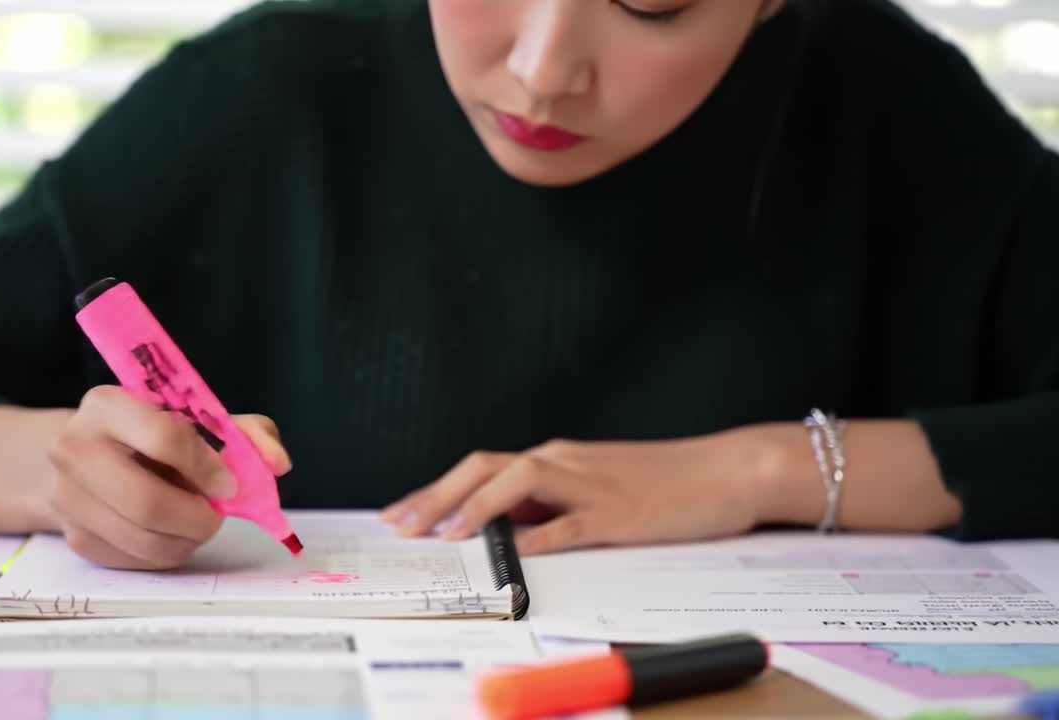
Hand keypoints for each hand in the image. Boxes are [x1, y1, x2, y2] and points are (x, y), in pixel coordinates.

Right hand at [45, 386, 290, 569]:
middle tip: (216, 517)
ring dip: (186, 540)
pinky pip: (135, 560)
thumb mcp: (196, 417)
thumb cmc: (151, 433)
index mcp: (107, 404)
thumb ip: (246, 433)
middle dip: (197, 518)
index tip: (229, 485)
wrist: (84, 454)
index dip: (207, 468)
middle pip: (146, 502)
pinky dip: (167, 553)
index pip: (164, 437)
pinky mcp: (74, 537)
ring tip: (197, 524)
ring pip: (143, 539)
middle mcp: (74, 448)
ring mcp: (67, 497)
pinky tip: (172, 534)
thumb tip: (277, 463)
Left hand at [381, 430, 771, 554]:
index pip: (482, 468)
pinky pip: (573, 522)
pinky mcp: (622, 513)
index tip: (401, 512)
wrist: (727, 469)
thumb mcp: (595, 488)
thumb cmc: (664, 481)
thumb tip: (504, 527)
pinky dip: (540, 534)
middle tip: (401, 524)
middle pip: (486, 467)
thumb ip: (551, 504)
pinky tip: (515, 550)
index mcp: (557, 459)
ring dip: (477, 505)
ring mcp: (592, 485)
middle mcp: (565, 462)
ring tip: (445, 533)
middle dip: (437, 495)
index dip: (437, 489)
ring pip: (520, 482)